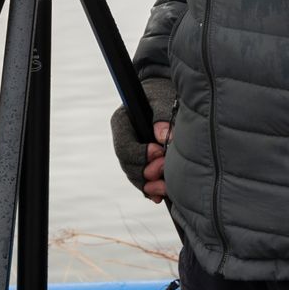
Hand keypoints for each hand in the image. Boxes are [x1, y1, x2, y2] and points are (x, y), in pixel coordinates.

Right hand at [110, 77, 176, 202]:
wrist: (166, 94)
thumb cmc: (162, 93)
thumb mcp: (162, 99)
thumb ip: (162, 116)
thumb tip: (163, 137)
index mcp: (122, 122)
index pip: (124, 147)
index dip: (140, 155)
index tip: (159, 153)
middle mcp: (124, 139)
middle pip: (127, 166)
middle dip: (145, 172)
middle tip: (165, 169)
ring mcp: (132, 152)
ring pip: (134, 176)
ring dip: (149, 185)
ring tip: (165, 188)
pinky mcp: (143, 161)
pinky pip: (143, 180)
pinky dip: (151, 189)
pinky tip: (160, 196)